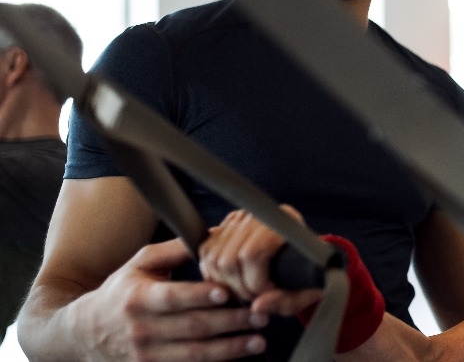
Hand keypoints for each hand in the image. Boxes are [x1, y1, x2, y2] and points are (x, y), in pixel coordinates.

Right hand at [80, 238, 268, 358]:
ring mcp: (147, 356)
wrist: (84, 335)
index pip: (172, 298)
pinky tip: (238, 358)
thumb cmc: (120, 293)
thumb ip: (175, 249)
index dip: (200, 296)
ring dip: (230, 349)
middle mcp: (142, 330)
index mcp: (138, 299)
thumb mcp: (140, 264)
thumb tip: (214, 233)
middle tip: (260, 315)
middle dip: (230, 322)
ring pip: (194, 355)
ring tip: (259, 341)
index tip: (226, 292)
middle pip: (192, 328)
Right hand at [199, 206, 322, 316]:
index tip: (267, 295)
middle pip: (227, 259)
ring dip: (223, 283)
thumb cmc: (307, 275)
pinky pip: (205, 251)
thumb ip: (283, 301)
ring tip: (244, 290)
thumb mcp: (304, 292)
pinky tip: (231, 281)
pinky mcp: (226, 224)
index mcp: (283, 224)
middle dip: (238, 288)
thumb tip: (257, 306)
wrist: (305, 257)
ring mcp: (240, 218)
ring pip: (212, 257)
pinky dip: (213, 272)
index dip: (255, 284)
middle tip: (254, 297)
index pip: (252, 255)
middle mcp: (259, 216)